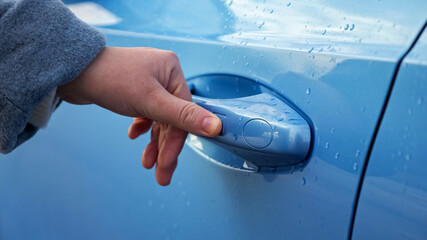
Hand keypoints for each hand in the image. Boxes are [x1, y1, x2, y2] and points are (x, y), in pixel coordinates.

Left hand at [57, 47, 221, 185]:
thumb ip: (184, 117)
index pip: (183, 114)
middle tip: (160, 174)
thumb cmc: (109, 78)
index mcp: (172, 70)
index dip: (176, 142)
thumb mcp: (150, 101)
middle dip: (164, 148)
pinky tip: (134, 135)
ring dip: (153, 141)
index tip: (168, 165)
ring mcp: (148, 81)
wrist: (71, 70)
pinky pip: (146, 112)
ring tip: (147, 163)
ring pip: (158, 118)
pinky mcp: (135, 88)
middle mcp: (163, 74)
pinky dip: (142, 126)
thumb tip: (216, 126)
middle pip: (171, 118)